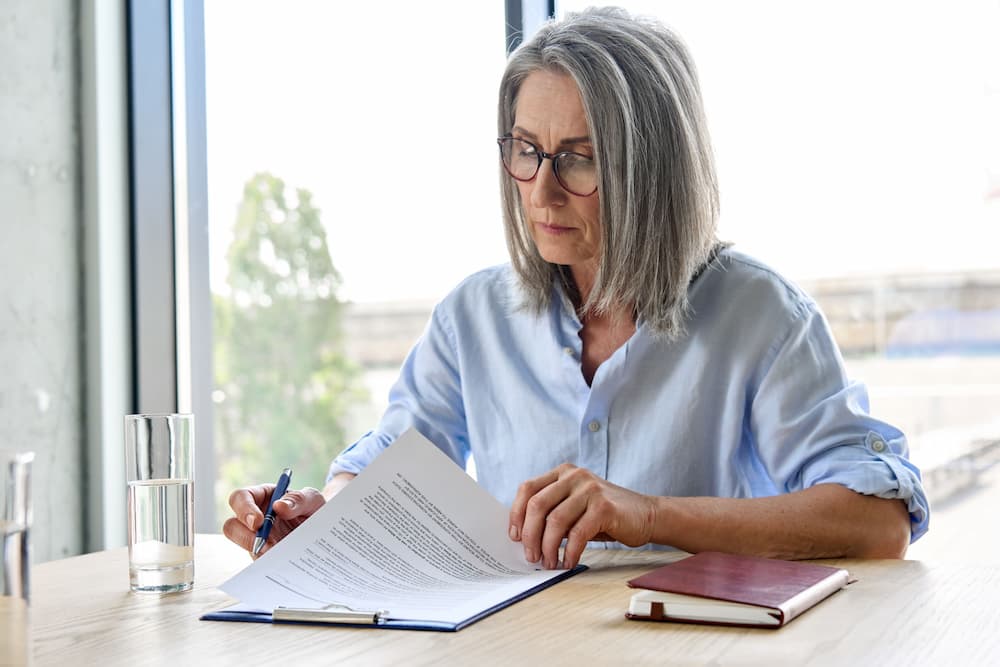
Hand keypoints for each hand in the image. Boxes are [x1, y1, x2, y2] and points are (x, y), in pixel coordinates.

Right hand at [223, 484, 325, 557]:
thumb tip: (279, 506)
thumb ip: (299, 499)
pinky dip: (265, 563)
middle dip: (244, 535)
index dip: (244, 509)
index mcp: (262, 496)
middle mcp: (253, 517)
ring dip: (255, 550)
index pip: (240, 497)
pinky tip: (280, 563)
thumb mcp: (313, 500)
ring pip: (241, 545)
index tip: (258, 522)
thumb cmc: (313, 510)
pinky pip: (255, 561)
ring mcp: (255, 538)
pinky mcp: (261, 554)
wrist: (323, 531)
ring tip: (275, 553)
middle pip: (231, 525)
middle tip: (264, 544)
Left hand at [508, 464, 656, 569]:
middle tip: (531, 556)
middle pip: (537, 505)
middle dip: (529, 535)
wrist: (647, 515)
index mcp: (562, 473)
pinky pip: (577, 533)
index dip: (516, 514)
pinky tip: (568, 562)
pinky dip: (569, 552)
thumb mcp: (575, 505)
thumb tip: (523, 537)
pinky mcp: (604, 507)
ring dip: (548, 547)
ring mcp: (590, 489)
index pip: (527, 489)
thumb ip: (552, 511)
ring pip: (555, 521)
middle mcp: (574, 476)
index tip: (514, 537)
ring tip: (549, 563)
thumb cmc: (605, 515)